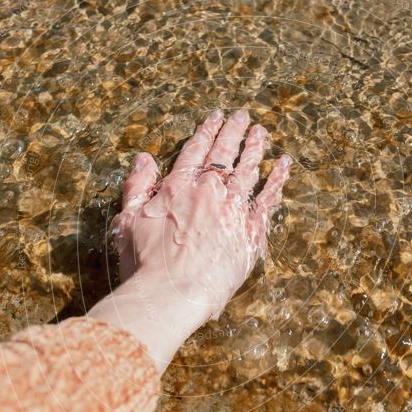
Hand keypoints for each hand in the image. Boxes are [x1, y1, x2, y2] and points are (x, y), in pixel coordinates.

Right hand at [88, 109, 290, 371]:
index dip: (206, 131)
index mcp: (178, 187)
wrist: (173, 294)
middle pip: (224, 154)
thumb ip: (137, 187)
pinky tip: (284, 164)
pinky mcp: (251, 231)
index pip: (195, 150)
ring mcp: (233, 210)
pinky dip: (277, 179)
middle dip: (234, 132)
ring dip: (255, 148)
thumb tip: (144, 158)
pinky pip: (268, 198)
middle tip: (242, 116)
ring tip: (261, 133)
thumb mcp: (128, 221)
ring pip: (248, 170)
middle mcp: (208, 191)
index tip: (215, 116)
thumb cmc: (145, 264)